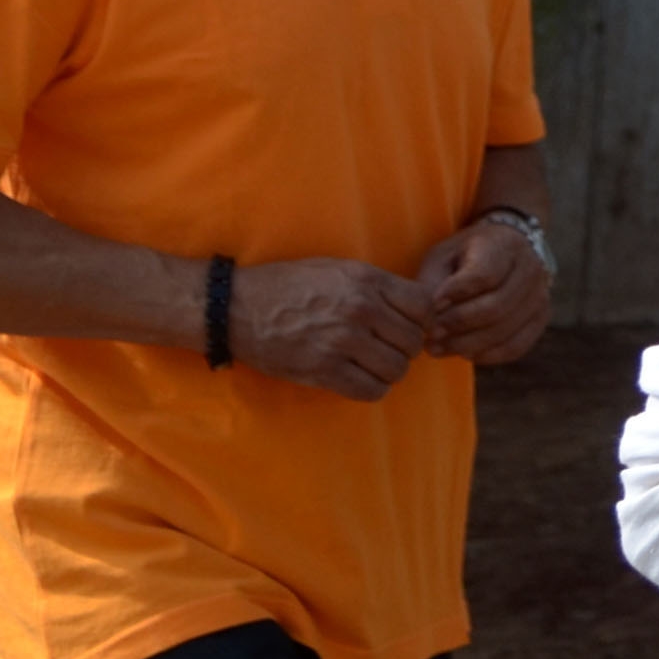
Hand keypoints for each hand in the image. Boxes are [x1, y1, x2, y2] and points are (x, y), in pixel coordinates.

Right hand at [229, 256, 433, 400]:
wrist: (234, 307)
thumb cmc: (287, 286)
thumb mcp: (337, 269)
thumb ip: (377, 286)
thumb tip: (414, 308)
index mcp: (366, 280)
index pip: (424, 306)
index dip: (420, 320)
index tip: (405, 326)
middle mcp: (360, 309)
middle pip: (413, 341)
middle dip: (404, 348)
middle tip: (386, 349)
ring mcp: (342, 341)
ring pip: (396, 369)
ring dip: (389, 371)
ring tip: (372, 365)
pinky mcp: (324, 369)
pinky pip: (371, 390)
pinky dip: (371, 388)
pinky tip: (359, 379)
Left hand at [413, 217, 551, 366]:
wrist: (506, 252)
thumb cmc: (465, 256)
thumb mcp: (444, 256)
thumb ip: (433, 283)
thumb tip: (427, 319)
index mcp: (504, 245)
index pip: (484, 275)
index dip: (456, 293)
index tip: (433, 304)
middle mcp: (530, 269)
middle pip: (496, 307)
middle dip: (458, 323)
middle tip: (431, 334)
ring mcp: (540, 296)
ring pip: (505, 330)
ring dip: (467, 344)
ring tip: (437, 348)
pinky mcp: (541, 319)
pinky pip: (516, 346)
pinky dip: (487, 355)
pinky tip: (464, 354)